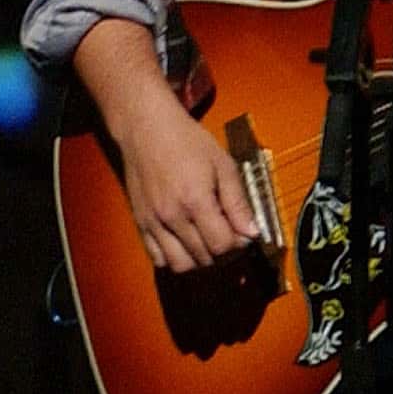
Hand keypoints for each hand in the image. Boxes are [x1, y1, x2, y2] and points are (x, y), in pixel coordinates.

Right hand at [110, 95, 261, 273]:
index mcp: (196, 201)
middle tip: (228, 234)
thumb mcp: (222, 164)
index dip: (238, 244)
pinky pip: (157, 258)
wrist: (146, 129)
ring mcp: (153, 222)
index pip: (222, 245)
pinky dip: (174, 258)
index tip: (243, 232)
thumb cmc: (188, 141)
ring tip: (207, 241)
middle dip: (222, 252)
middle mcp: (172, 217)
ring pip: (180, 264)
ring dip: (199, 260)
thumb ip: (237, 201)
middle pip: (204, 257)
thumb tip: (252, 232)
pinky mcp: (140, 223)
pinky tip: (185, 242)